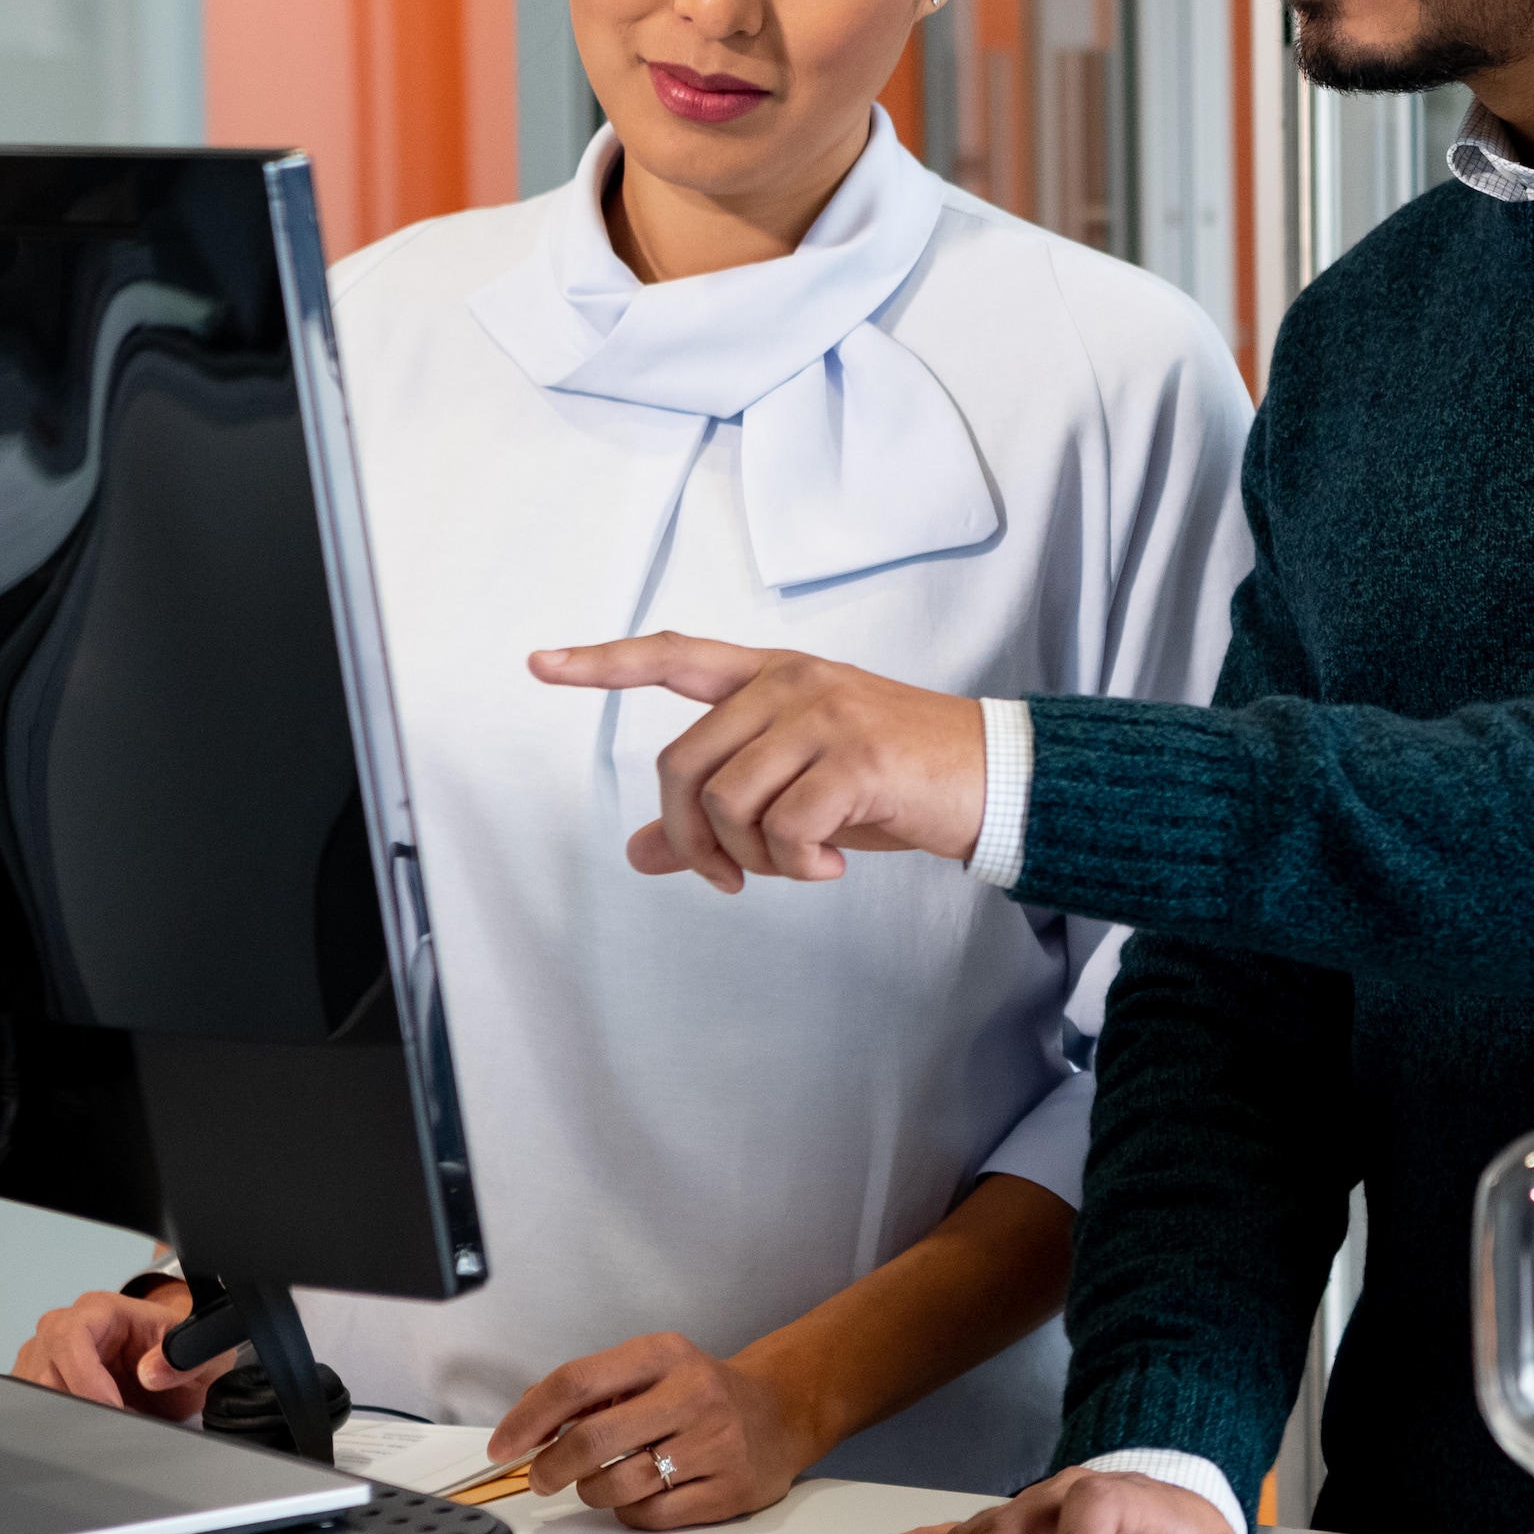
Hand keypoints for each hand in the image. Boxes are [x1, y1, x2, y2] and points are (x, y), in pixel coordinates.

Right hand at [13, 1279, 214, 1420]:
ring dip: (69, 1415)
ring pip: (34, 1391)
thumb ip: (184, 1360)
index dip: (84, 1376)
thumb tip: (151, 1372)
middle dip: (78, 1404)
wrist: (173, 1366)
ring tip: (108, 1424)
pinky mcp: (42, 1379)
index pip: (69, 1335)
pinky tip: (87, 1426)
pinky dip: (57, 1422)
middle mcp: (68, 1326)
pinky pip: (33, 1403)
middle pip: (45, 1368)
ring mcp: (49, 1353)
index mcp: (102, 1309)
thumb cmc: (180, 1352)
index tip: (111, 1407)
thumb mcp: (203, 1356)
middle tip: (115, 1424)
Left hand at [489, 1332, 817, 1531]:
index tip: (504, 1445)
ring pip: (617, 1485)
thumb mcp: (653, 1368)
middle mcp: (693, 1394)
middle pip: (593, 1439)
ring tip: (602, 1481)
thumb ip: (593, 1390)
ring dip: (593, 1492)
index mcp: (664, 1354)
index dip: (529, 1418)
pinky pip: (650, 1515)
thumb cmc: (702, 1392)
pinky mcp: (729, 1490)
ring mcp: (715, 1444)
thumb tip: (527, 1425)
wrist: (783, 1411)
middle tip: (541, 1476)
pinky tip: (640, 1495)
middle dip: (551, 1466)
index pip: (577, 1381)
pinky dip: (630, 1512)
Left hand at [526, 637, 987, 886]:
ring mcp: (823, 714)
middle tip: (729, 877)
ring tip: (800, 866)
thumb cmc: (895, 782)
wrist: (992, 778)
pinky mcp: (855, 756)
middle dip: (692, 838)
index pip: (673, 657)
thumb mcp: (800, 791)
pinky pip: (784, 828)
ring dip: (752, 859)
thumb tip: (641, 852)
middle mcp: (791, 684)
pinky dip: (798, 866)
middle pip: (681, 765)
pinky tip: (831, 867)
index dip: (604, 664)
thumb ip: (721, 814)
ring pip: (726, 801)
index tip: (541, 664)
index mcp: (773, 678)